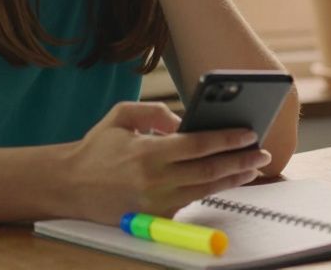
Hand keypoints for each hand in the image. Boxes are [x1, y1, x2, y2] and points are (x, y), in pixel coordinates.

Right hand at [62, 101, 270, 223]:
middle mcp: (154, 181)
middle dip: (241, 162)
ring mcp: (155, 203)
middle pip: (209, 171)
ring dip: (233, 179)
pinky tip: (226, 179)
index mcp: (147, 154)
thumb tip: (186, 122)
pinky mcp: (155, 217)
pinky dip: (211, 189)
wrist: (68, 185)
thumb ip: (156, 112)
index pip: (198, 146)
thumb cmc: (98, 147)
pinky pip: (190, 201)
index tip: (249, 134)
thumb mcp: (122, 116)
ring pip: (205, 190)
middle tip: (262, 153)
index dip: (227, 140)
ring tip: (252, 167)